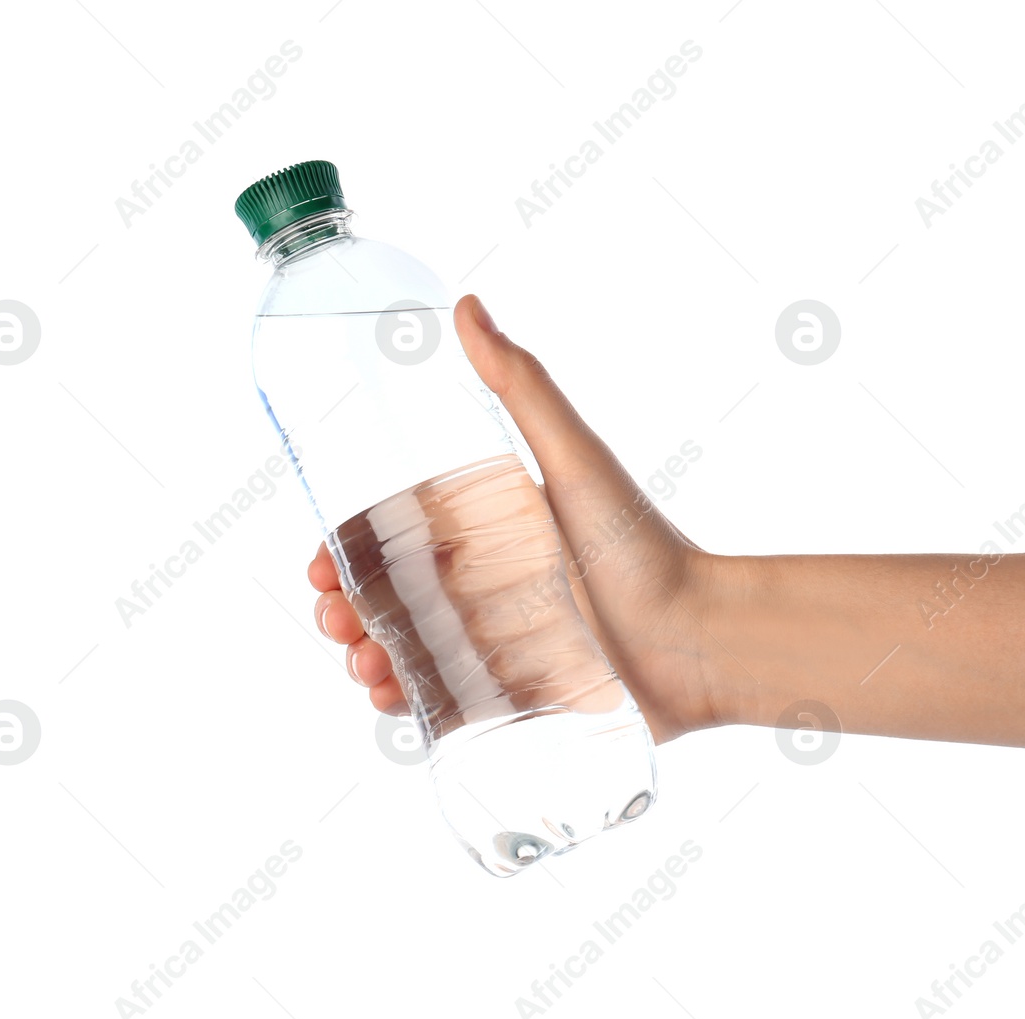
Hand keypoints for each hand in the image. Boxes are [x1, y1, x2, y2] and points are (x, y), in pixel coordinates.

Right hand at [308, 293, 728, 743]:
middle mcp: (489, 589)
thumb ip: (522, 387)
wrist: (702, 639)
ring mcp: (500, 649)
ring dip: (365, 661)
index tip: (322, 566)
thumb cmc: (645, 546)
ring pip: (406, 656)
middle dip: (344, 613)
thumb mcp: (576, 460)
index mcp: (491, 532)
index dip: (345, 553)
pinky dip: (405, 706)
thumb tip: (466, 304)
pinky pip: (444, 708)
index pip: (393, 540)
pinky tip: (391, 703)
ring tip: (365, 666)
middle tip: (337, 623)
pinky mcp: (518, 703)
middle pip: (388, 603)